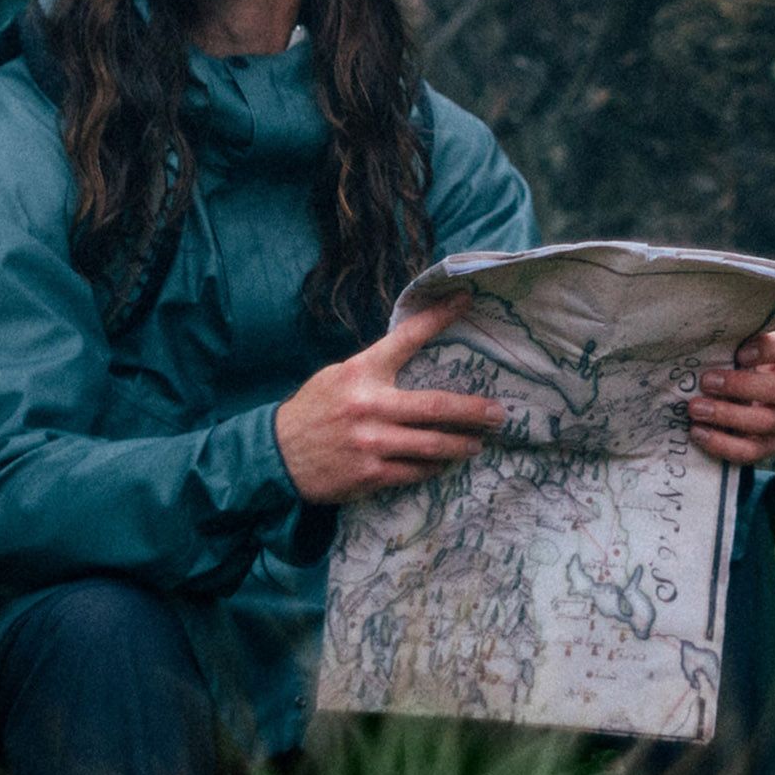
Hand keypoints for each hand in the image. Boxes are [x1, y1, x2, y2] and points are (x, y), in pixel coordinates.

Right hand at [272, 298, 504, 504]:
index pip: (405, 337)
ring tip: (478, 444)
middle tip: (498, 414)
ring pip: (432, 445)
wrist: (277, 454)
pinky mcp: (369, 475)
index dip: (438, 316)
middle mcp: (369, 406)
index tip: (465, 299)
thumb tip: (416, 348)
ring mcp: (371, 443)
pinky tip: (444, 463)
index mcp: (361, 372)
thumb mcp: (341, 376)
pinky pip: (415, 471)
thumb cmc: (315, 409)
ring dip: (461, 445)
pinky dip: (433, 467)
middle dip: (473, 411)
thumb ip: (376, 368)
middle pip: (435, 406)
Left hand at [687, 325, 774, 466]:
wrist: (717, 411)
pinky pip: (752, 451)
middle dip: (741, 386)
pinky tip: (698, 433)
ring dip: (728, 415)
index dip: (772, 349)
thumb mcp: (722, 352)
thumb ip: (720, 343)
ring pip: (767, 421)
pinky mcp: (768, 447)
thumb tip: (691, 334)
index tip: (741, 353)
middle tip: (706, 382)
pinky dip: (723, 443)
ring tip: (695, 409)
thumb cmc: (718, 369)